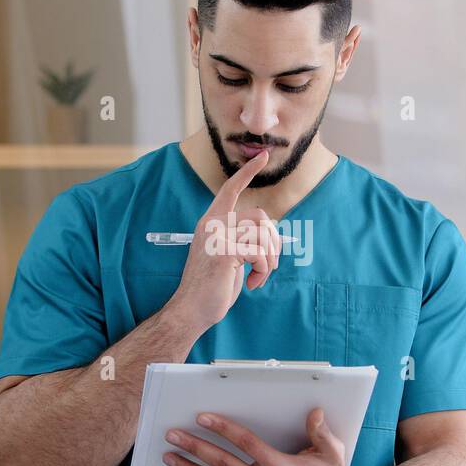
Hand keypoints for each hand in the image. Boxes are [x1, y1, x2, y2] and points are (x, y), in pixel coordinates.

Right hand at [166, 150, 282, 332]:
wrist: (192, 309)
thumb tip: (273, 236)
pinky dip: (263, 271)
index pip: (230, 189)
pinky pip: (260, 253)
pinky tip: (252, 284)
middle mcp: (212, 224)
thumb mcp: (229, 256)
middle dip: (274, 243)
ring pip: (263, 235)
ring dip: (269, 261)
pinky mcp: (224, 252)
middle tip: (268, 265)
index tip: (263, 156)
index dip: (248, 172)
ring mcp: (217, 237)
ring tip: (258, 276)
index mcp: (212, 222)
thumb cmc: (212, 286)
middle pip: (261, 217)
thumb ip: (244, 240)